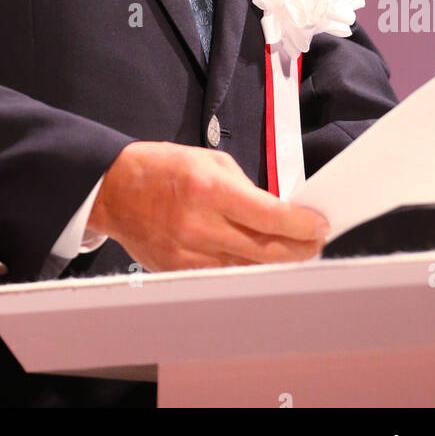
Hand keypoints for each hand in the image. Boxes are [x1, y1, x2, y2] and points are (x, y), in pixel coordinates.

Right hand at [87, 141, 328, 271]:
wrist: (114, 189)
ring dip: (276, 262)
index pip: (270, 216)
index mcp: (209, 189)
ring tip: (294, 252)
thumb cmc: (161, 168)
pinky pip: (223, 275)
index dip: (302, 225)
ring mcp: (188, 254)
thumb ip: (244, 187)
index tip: (320, 225)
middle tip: (316, 244)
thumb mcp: (208, 160)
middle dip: (299, 249)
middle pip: (266, 251)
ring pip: (248, 268)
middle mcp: (200, 225)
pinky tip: (258, 261)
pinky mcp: (178, 270)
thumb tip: (275, 210)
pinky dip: (245, 268)